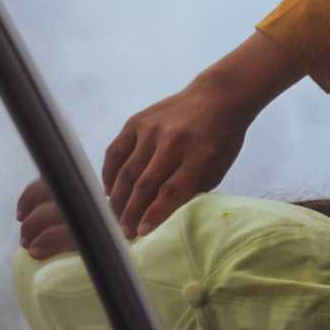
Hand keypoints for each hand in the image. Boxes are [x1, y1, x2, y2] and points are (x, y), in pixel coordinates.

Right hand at [83, 59, 278, 240]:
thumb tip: (158, 214)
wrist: (217, 97)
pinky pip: (115, 152)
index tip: (141, 232)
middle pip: (145, 184)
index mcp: (200, 156)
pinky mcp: (136, 122)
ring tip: (114, 216)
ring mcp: (152, 130)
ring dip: (117, 198)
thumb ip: (191, 189)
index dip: (154, 214)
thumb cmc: (221, 139)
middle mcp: (173, 142)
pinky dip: (108, 173)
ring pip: (127, 171)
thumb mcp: (218, 167)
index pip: (172, 191)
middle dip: (131, 212)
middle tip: (124, 231)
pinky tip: (108, 191)